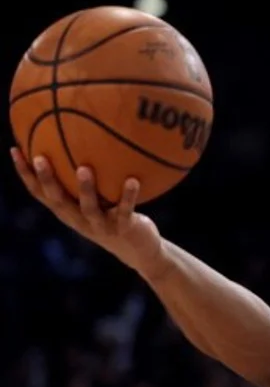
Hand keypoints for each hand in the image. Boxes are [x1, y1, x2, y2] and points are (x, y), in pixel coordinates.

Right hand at [11, 148, 165, 276]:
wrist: (138, 249)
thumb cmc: (112, 214)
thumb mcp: (95, 196)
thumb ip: (83, 175)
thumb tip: (78, 137)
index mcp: (67, 210)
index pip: (39, 192)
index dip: (26, 174)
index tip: (15, 150)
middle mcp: (78, 219)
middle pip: (58, 200)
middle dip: (47, 180)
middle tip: (40, 158)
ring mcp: (99, 226)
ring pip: (89, 208)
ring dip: (86, 189)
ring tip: (84, 168)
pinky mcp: (122, 229)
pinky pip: (125, 211)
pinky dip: (128, 196)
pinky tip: (133, 180)